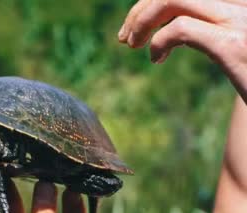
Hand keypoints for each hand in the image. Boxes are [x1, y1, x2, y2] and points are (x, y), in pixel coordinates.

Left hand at [118, 0, 246, 100]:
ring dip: (143, 20)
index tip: (135, 27)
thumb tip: (172, 24)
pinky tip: (156, 58)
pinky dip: (159, 41)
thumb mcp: (240, 41)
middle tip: (125, 38)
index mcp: (240, 1)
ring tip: (133, 43)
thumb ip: (213, 27)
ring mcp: (240, 20)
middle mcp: (243, 3)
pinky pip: (182, 29)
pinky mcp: (233, 45)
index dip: (153, 2)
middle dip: (142, 9)